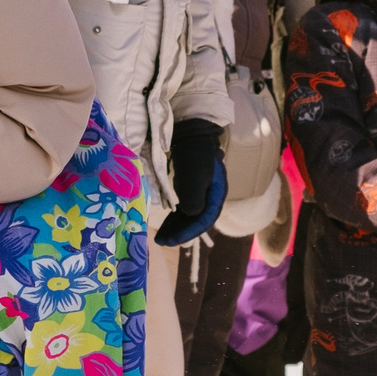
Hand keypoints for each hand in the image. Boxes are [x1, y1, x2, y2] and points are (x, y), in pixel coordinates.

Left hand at [154, 117, 228, 245]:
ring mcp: (200, 191)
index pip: (203, 221)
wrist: (192, 133)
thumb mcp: (195, 176)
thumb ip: (194, 198)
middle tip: (161, 242)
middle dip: (179, 233)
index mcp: (216, 196)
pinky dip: (174, 216)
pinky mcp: (190, 186)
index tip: (170, 241)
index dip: (187, 233)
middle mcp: (210, 196)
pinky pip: (183, 206)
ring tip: (160, 236)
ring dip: (175, 227)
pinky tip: (165, 221)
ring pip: (189, 215)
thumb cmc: (194, 154)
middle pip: (195, 221)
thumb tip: (190, 214)